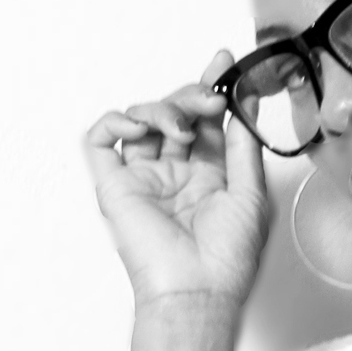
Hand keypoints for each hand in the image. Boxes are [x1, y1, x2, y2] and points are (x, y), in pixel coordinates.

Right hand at [85, 50, 268, 309]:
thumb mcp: (251, 191)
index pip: (208, 120)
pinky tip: (140, 127)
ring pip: (141, 119)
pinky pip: (100, 142)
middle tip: (210, 98)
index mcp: (210, 173)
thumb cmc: (227, 255)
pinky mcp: (115, 185)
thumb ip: (244, 145)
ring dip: (163, 109)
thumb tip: (245, 103)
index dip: (212, 87)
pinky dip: (116, 122)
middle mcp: (176, 171)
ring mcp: (144, 176)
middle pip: (176, 112)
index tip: (224, 62)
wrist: (197, 287)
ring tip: (183, 128)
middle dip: (193, 95)